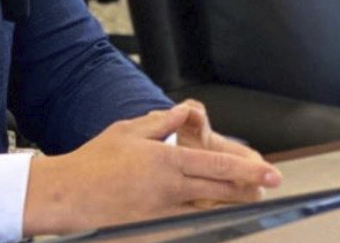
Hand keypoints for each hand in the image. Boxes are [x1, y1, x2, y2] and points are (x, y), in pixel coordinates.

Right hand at [22, 103, 282, 235]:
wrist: (69, 195)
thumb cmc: (93, 162)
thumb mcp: (126, 131)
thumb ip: (161, 122)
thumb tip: (185, 111)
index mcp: (165, 160)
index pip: (216, 164)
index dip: (247, 169)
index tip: (270, 172)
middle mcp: (170, 188)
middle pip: (221, 191)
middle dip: (249, 190)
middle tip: (267, 187)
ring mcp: (165, 212)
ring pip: (211, 211)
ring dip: (232, 206)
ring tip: (248, 200)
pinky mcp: (156, 228)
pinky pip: (191, 224)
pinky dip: (207, 219)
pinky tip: (216, 216)